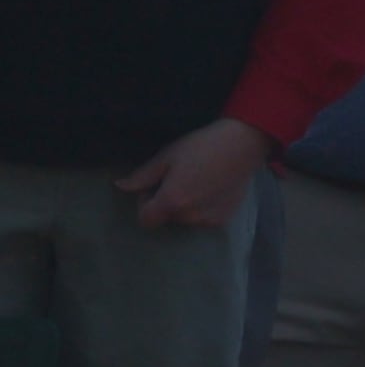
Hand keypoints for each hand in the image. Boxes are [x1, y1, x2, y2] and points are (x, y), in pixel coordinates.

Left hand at [116, 118, 271, 231]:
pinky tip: (212, 190)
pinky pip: (203, 219)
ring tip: (197, 184)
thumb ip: (142, 176)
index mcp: (171, 202)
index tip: (156, 186)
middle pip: (166, 218)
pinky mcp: (224, 218)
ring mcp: (208, 220)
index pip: (145, 220)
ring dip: (185, 207)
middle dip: (167, 203)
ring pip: (185, 219)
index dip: (144, 204)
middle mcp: (189, 217)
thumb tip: (120, 186)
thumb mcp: (166, 157)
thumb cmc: (200, 147)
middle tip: (178, 180)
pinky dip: (202, 208)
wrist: (241, 146)